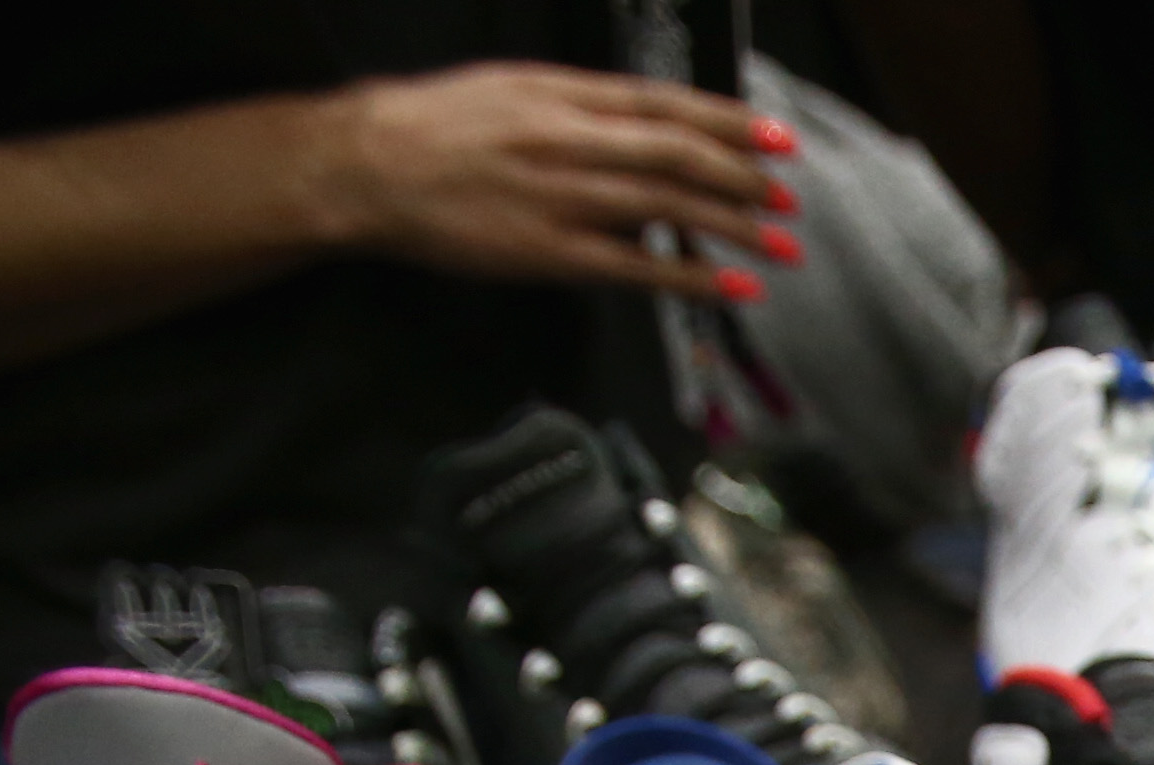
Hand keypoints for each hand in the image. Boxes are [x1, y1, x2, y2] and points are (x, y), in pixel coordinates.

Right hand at [311, 65, 796, 301]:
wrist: (365, 165)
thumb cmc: (433, 126)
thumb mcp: (511, 88)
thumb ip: (581, 105)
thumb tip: (642, 122)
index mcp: (563, 95)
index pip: (666, 105)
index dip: (729, 122)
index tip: (776, 138)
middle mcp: (571, 141)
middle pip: (679, 156)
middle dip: (743, 178)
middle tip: (788, 197)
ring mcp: (562, 198)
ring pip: (668, 209)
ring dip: (734, 227)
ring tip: (781, 245)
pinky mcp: (548, 253)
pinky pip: (635, 266)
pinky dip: (690, 277)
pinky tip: (734, 288)